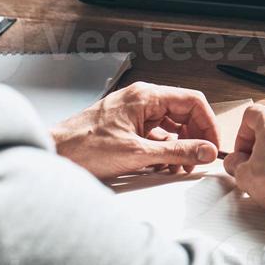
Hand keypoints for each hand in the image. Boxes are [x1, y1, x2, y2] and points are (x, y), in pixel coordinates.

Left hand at [51, 82, 219, 179]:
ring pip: (170, 126)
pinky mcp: (126, 127)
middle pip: (183, 113)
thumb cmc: (83, 147)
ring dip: (178, 146)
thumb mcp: (137, 153)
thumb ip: (176, 152)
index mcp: (146, 96)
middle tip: (197, 160)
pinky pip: (155, 134)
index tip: (212, 145)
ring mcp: (134, 112)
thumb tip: (205, 151)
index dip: (208, 124)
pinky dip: (163, 150)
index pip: (193, 101)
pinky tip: (161, 166)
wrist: (52, 154)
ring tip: (178, 167)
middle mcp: (142, 100)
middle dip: (193, 137)